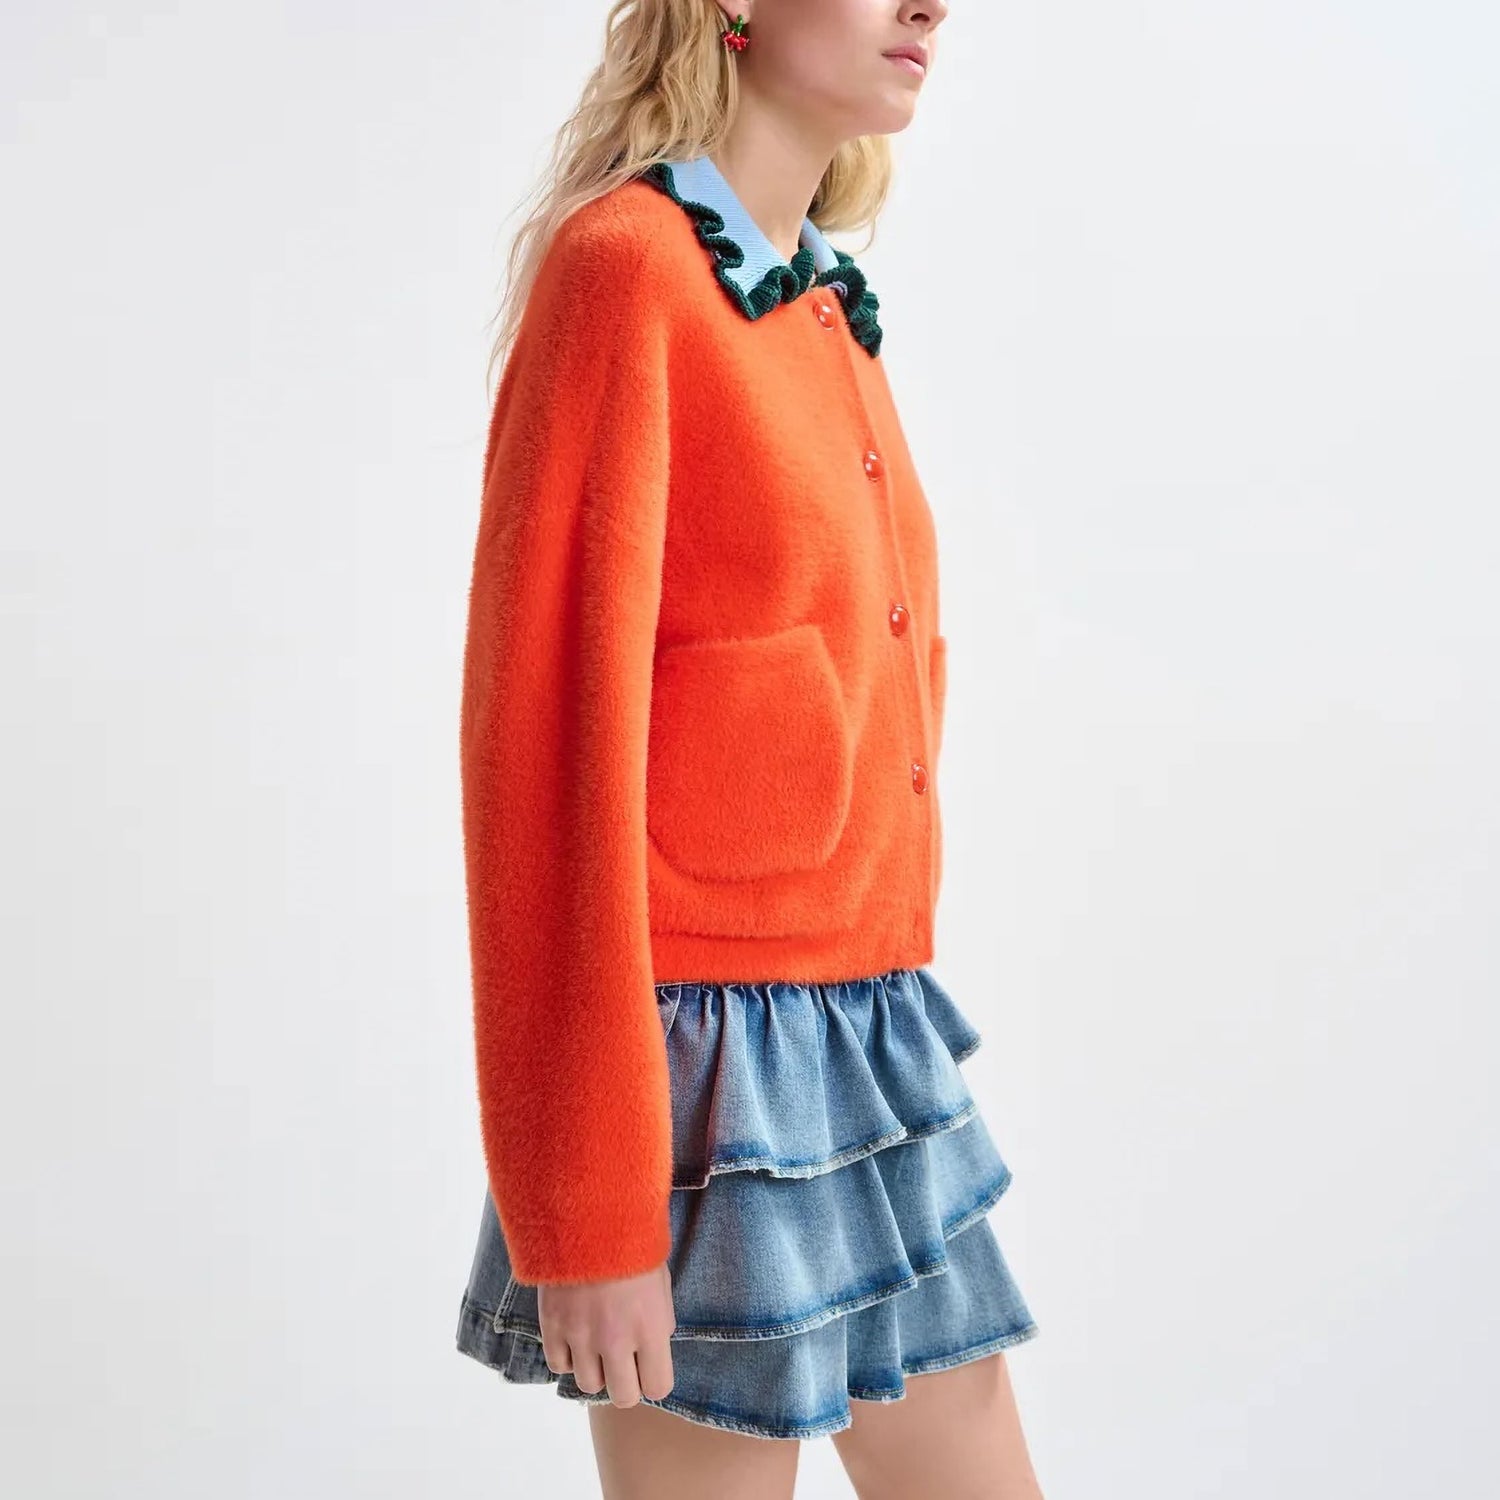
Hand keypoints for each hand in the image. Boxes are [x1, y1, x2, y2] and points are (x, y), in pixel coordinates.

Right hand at [537, 1258, 676, 1407]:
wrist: (588, 1214)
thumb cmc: (632, 1243)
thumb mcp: (661, 1280)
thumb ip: (659, 1320)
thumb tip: (655, 1346)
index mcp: (651, 1329)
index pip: (658, 1387)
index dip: (654, 1377)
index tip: (649, 1364)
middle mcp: (616, 1341)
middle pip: (623, 1397)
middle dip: (626, 1381)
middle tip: (623, 1360)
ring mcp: (580, 1336)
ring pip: (589, 1386)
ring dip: (595, 1369)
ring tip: (597, 1343)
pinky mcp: (552, 1327)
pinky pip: (559, 1366)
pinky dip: (567, 1356)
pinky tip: (575, 1334)